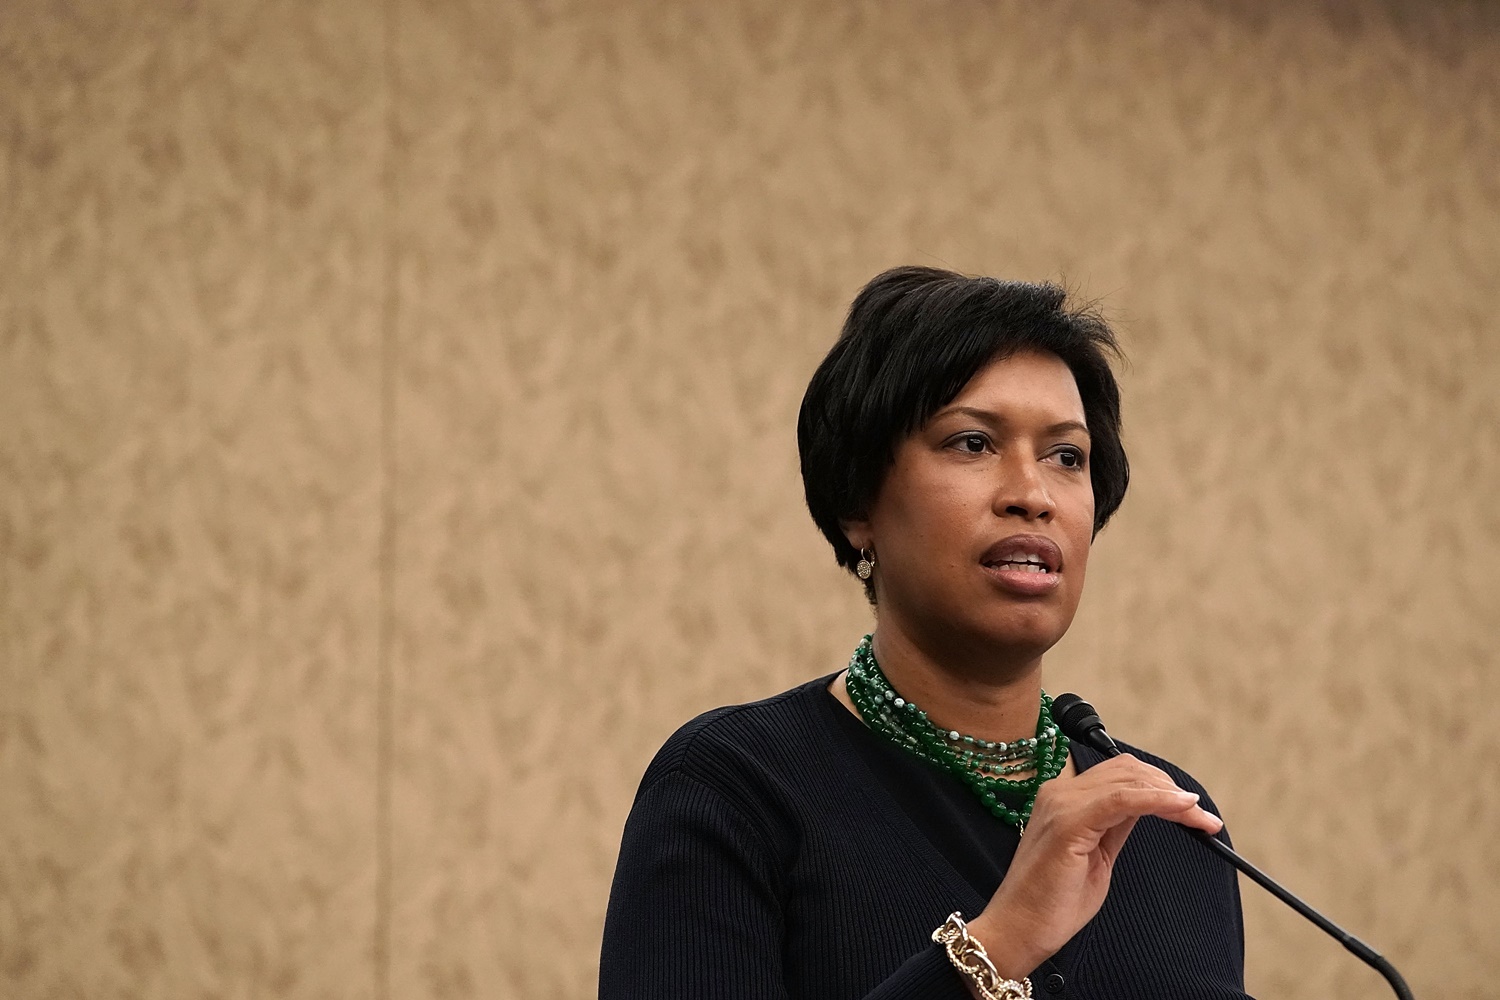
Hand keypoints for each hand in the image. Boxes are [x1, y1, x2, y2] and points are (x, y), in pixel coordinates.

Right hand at [964, 754, 1223, 978]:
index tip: (1194, 810)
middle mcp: (1060, 792)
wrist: (1019, 931)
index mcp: (1064, 799)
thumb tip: (1146, 807)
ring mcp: (1062, 803)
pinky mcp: (1069, 822)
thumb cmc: (1051, 904)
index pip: (1120, 775)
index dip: (1161, 786)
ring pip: (1128, 779)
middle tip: (1204, 818)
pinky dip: (1156, 800)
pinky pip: (1122, 799)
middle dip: (1171, 788)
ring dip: (1172, 795)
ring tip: (1201, 819)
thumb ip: (1115, 827)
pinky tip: (1182, 809)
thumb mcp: (1097, 858)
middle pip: (1128, 770)